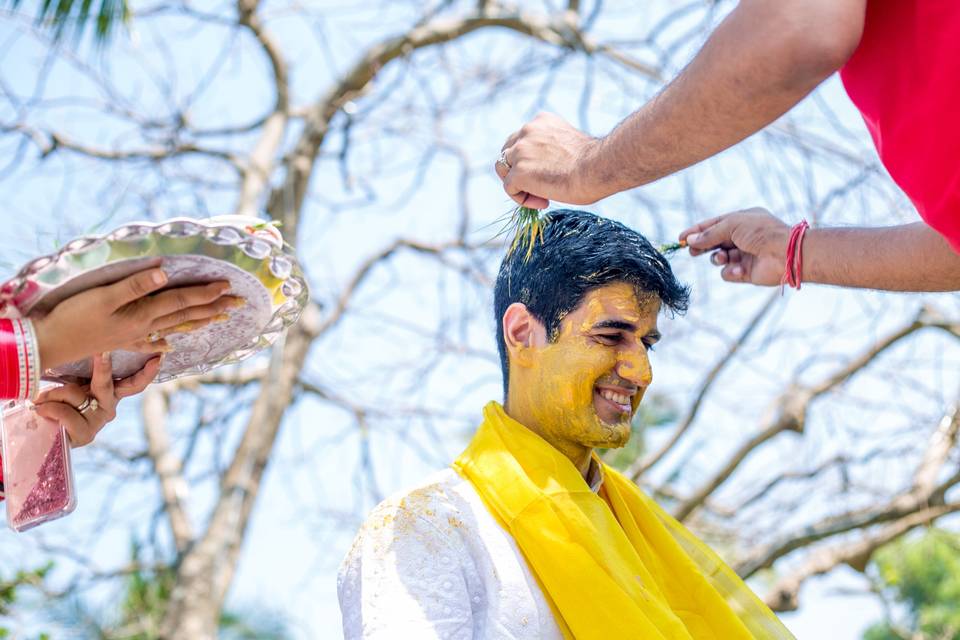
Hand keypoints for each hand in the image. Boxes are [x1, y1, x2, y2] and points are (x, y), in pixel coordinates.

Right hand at [33, 266, 242, 369]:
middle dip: (213, 308)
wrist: (49, 344)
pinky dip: (161, 342)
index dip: (205, 293)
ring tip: (218, 319)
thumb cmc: (74, 317)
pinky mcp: (120, 341)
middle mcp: (144, 327)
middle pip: (185, 315)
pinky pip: (149, 343)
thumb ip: (135, 284)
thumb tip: (164, 273)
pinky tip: (168, 346)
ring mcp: (133, 336)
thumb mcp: (103, 296)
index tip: (228, 286)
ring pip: (173, 327)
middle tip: (238, 304)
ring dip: (197, 321)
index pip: (182, 301)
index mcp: (143, 314)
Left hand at [34, 351, 158, 446]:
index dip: (147, 372)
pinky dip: (49, 408)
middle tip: (102, 352)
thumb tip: (88, 352)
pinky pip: (64, 412)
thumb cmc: (56, 403)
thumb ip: (81, 374)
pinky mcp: (85, 434)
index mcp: (110, 394)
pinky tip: (41, 410)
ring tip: (43, 399)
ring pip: (75, 394)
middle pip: (106, 384)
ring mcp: (98, 422)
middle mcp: (109, 408)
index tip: (157, 358)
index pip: (134, 383)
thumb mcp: (71, 385)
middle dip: (103, 367)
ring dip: (53, 394)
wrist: (41, 431)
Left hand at [496, 112, 602, 208]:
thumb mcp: (568, 145)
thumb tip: (544, 169)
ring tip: (540, 196)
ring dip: (518, 185)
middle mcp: (527, 130)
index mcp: (541, 121)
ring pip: (504, 170)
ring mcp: (520, 151)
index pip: (522, 140)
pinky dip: (522, 198)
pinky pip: (509, 188)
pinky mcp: (518, 171)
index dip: (530, 160)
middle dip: (519, 170)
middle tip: (540, 186)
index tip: (548, 172)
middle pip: (508, 152)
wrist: (598, 168)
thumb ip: (551, 150)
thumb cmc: (594, 161)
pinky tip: (543, 202)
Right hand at [680, 208, 789, 285]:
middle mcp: (743, 237)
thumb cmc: (761, 233)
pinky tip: (738, 269)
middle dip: (702, 246)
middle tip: (692, 251)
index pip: (714, 225)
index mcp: (742, 221)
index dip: (696, 231)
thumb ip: (709, 234)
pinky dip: (729, 271)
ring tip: (722, 257)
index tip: (680, 239)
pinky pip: (728, 273)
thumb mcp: (731, 225)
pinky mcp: (746, 272)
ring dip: (717, 258)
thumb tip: (690, 240)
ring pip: (719, 258)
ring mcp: (744, 255)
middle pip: (714, 242)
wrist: (785, 253)